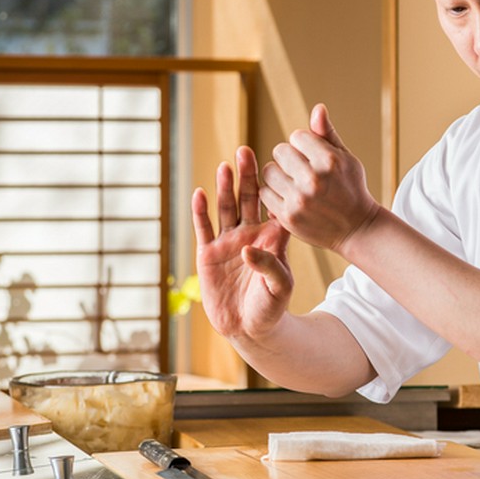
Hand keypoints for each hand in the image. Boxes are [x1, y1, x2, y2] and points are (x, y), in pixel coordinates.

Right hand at [191, 147, 292, 340]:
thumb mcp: (280, 287)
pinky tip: (199, 193)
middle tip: (245, 151)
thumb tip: (248, 249)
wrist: (250, 327)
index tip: (277, 163)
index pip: (274, 205)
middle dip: (247, 176)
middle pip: (248, 199)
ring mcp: (228, 241)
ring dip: (225, 187)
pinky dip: (200, 211)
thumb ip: (271, 266)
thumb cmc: (272, 305)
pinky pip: (204, 228)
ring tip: (225, 166)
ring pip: (226, 208)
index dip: (275, 185)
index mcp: (272, 237)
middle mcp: (250, 233)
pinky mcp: (208, 254)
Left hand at [259, 104, 380, 255]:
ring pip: (269, 171)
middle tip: (302, 170)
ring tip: (293, 183)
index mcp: (328, 160)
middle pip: (280, 151)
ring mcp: (299, 199)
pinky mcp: (288, 216)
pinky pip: (265, 193)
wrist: (357, 228)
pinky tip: (288, 196)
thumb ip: (328, 134)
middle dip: (289, 158)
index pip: (296, 136)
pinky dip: (273, 193)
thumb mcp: (346, 158)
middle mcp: (313, 178)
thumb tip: (317, 108)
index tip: (313, 157)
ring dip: (278, 175)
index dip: (303, 145)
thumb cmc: (352, 188)